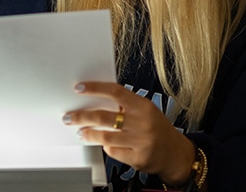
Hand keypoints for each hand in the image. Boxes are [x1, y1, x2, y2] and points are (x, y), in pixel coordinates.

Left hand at [62, 81, 195, 184]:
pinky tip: (105, 145)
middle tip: (70, 117)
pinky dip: (106, 148)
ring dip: (89, 134)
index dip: (95, 88)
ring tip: (82, 132)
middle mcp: (143, 122)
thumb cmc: (158, 130)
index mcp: (144, 106)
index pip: (116, 92)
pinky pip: (113, 152)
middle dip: (82, 116)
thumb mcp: (147, 112)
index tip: (80, 88)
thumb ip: (126, 106)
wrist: (176, 154)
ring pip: (105, 137)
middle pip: (104, 116)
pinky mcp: (138, 157)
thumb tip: (96, 101)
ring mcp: (141, 141)